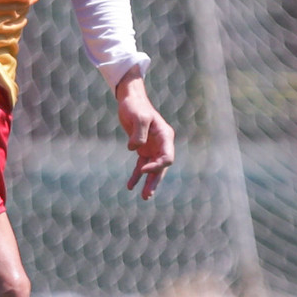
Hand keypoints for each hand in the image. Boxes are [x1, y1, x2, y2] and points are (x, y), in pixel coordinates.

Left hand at [114, 69, 174, 199]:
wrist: (129, 99)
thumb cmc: (135, 106)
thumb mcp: (138, 117)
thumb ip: (139, 133)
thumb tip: (134, 149)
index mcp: (165, 136)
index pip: (167, 158)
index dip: (156, 166)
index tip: (142, 169)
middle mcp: (161, 143)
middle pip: (161, 167)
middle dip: (155, 181)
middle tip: (147, 195)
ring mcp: (153, 146)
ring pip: (152, 169)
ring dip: (148, 182)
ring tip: (144, 197)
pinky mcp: (143, 148)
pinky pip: (141, 165)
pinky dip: (137, 175)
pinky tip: (130, 186)